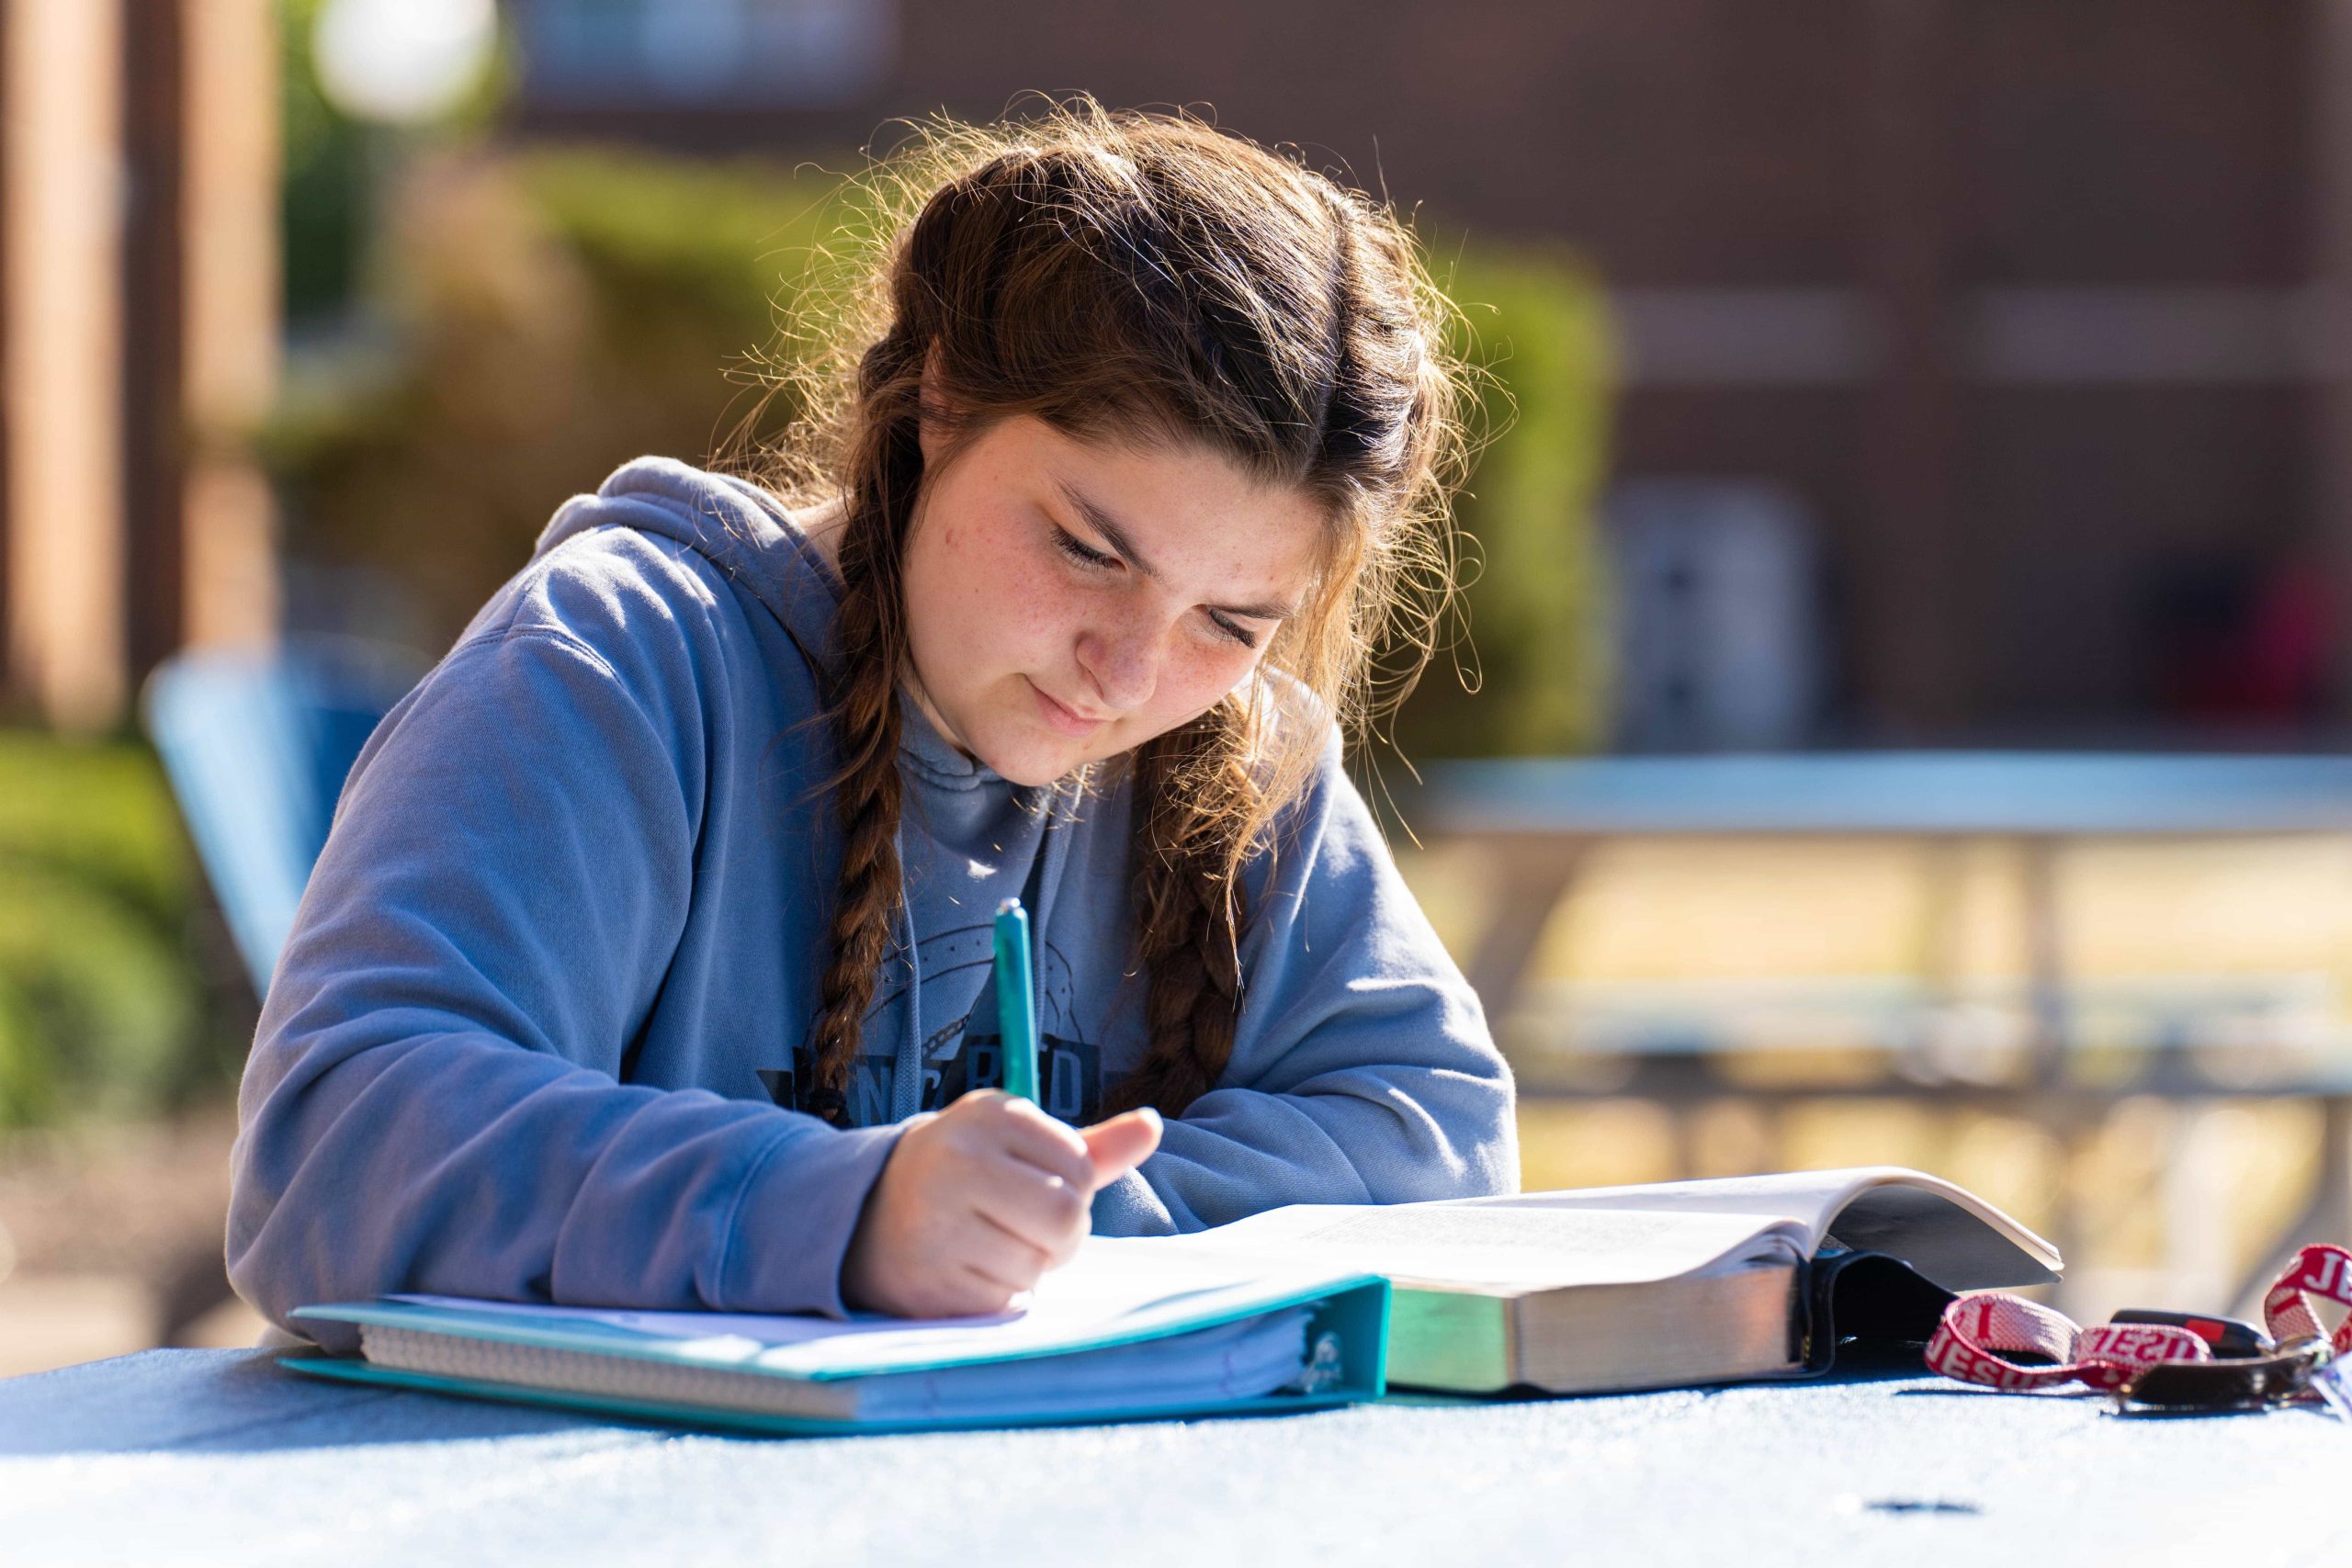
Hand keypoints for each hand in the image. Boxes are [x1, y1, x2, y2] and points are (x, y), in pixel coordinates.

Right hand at [841, 1091, 1162, 1317]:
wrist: (867, 1216)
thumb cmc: (967, 1178)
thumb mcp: (1021, 1149)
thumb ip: (1090, 1148)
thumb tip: (1153, 1127)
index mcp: (990, 1113)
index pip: (1080, 1167)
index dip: (1072, 1189)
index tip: (1032, 1187)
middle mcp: (958, 1158)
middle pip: (1065, 1218)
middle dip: (1061, 1237)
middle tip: (1026, 1231)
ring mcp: (935, 1219)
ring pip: (1036, 1265)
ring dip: (1027, 1268)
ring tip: (987, 1246)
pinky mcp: (926, 1279)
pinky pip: (1003, 1301)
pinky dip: (998, 1295)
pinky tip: (966, 1270)